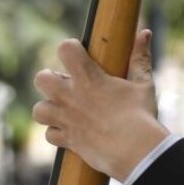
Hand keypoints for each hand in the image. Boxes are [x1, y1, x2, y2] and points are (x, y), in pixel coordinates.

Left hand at [32, 29, 168, 180]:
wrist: (136, 152)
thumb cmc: (141, 116)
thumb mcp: (143, 84)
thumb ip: (140, 57)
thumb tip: (145, 33)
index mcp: (88, 78)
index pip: (65, 49)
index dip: (70, 49)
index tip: (78, 55)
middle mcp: (71, 97)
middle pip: (41, 79)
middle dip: (49, 80)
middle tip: (66, 86)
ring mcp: (66, 119)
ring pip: (38, 110)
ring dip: (48, 108)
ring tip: (64, 109)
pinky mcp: (68, 140)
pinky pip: (49, 135)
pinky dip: (57, 133)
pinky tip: (71, 131)